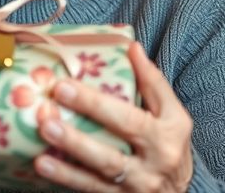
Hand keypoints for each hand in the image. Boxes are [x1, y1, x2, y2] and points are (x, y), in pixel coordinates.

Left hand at [33, 42, 193, 191]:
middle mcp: (153, 164)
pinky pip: (92, 191)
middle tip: (47, 117)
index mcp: (167, 134)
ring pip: (99, 176)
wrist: (183, 191)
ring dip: (67, 164)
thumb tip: (131, 47)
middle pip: (112, 151)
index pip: (130, 117)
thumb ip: (153, 82)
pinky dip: (68, 179)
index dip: (96, 103)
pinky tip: (44, 166)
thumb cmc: (170, 143)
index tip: (64, 86)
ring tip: (42, 150)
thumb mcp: (172, 113)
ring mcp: (136, 187)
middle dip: (77, 137)